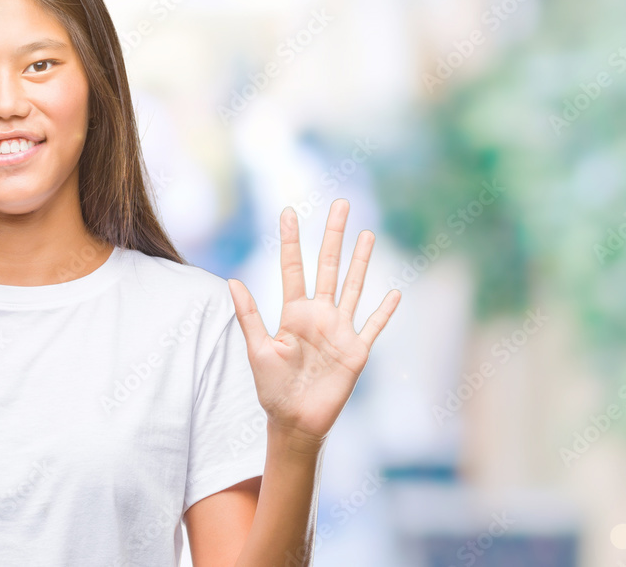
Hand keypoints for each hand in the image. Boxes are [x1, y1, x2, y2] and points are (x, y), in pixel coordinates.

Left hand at [228, 199, 399, 450]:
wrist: (294, 421)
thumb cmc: (272, 388)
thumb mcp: (258, 350)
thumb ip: (249, 315)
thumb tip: (231, 281)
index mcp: (293, 312)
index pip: (293, 267)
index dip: (290, 240)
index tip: (288, 211)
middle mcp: (318, 315)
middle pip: (328, 266)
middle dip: (333, 235)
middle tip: (340, 203)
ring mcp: (339, 330)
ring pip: (353, 287)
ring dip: (361, 261)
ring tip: (368, 233)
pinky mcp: (356, 351)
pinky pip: (374, 326)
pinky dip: (384, 311)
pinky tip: (394, 292)